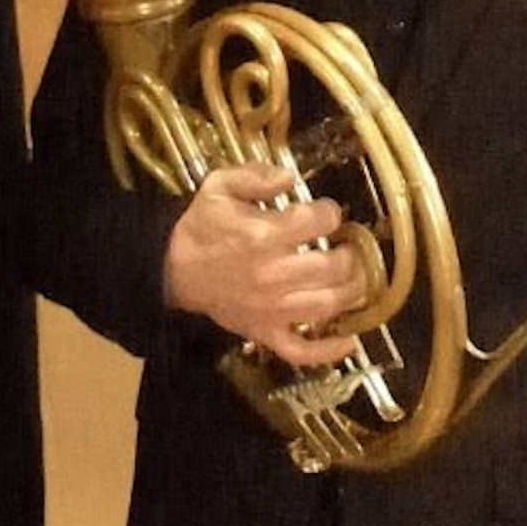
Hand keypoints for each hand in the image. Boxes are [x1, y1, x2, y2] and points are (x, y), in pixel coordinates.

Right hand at [164, 163, 365, 363]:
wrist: (172, 269)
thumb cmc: (201, 227)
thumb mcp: (219, 186)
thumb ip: (256, 175)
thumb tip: (290, 176)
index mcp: (262, 235)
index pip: (319, 222)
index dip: (330, 213)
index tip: (327, 213)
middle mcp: (272, 274)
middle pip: (333, 267)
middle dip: (350, 254)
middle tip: (348, 247)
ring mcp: (271, 309)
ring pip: (328, 305)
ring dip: (352, 292)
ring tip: (354, 278)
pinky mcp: (265, 332)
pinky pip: (300, 350)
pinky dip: (328, 351)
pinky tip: (349, 339)